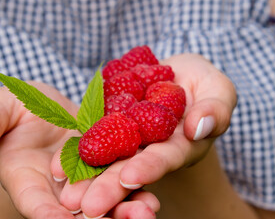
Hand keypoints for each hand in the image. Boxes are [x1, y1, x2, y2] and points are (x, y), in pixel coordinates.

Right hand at [0, 82, 159, 218]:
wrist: (48, 108)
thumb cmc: (17, 109)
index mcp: (27, 178)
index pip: (35, 202)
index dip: (47, 212)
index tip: (60, 218)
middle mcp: (58, 187)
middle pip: (75, 210)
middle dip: (93, 217)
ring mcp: (86, 179)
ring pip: (104, 200)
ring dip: (124, 210)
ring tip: (144, 213)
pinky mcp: (107, 166)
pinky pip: (122, 182)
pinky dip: (136, 192)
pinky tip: (151, 199)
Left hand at [51, 53, 236, 217]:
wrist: (171, 70)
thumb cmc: (201, 81)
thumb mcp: (217, 88)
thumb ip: (216, 109)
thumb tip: (199, 128)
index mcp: (178, 146)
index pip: (164, 159)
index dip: (149, 168)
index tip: (131, 177)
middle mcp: (149, 149)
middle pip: (129, 169)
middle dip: (109, 187)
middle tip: (86, 207)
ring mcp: (125, 138)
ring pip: (105, 160)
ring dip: (86, 178)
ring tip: (66, 195)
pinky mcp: (107, 124)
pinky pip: (90, 138)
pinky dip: (75, 151)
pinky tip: (57, 165)